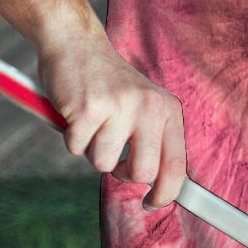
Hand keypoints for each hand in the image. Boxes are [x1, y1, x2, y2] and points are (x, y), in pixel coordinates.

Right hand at [37, 35, 185, 208]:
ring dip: (92, 150)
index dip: (166, 193)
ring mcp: (119, 107)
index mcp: (167, 110)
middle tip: (113, 155)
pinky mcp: (88, 108)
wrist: (76, 44)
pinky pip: (76, 148)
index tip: (152, 203)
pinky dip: (71, 138)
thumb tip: (160, 187)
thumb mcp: (144, 106)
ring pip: (103, 164)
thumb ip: (154, 141)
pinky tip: (76, 114)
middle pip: (143, 173)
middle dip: (123, 173)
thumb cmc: (109, 84)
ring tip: (93, 123)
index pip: (177, 165)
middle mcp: (149, 107)